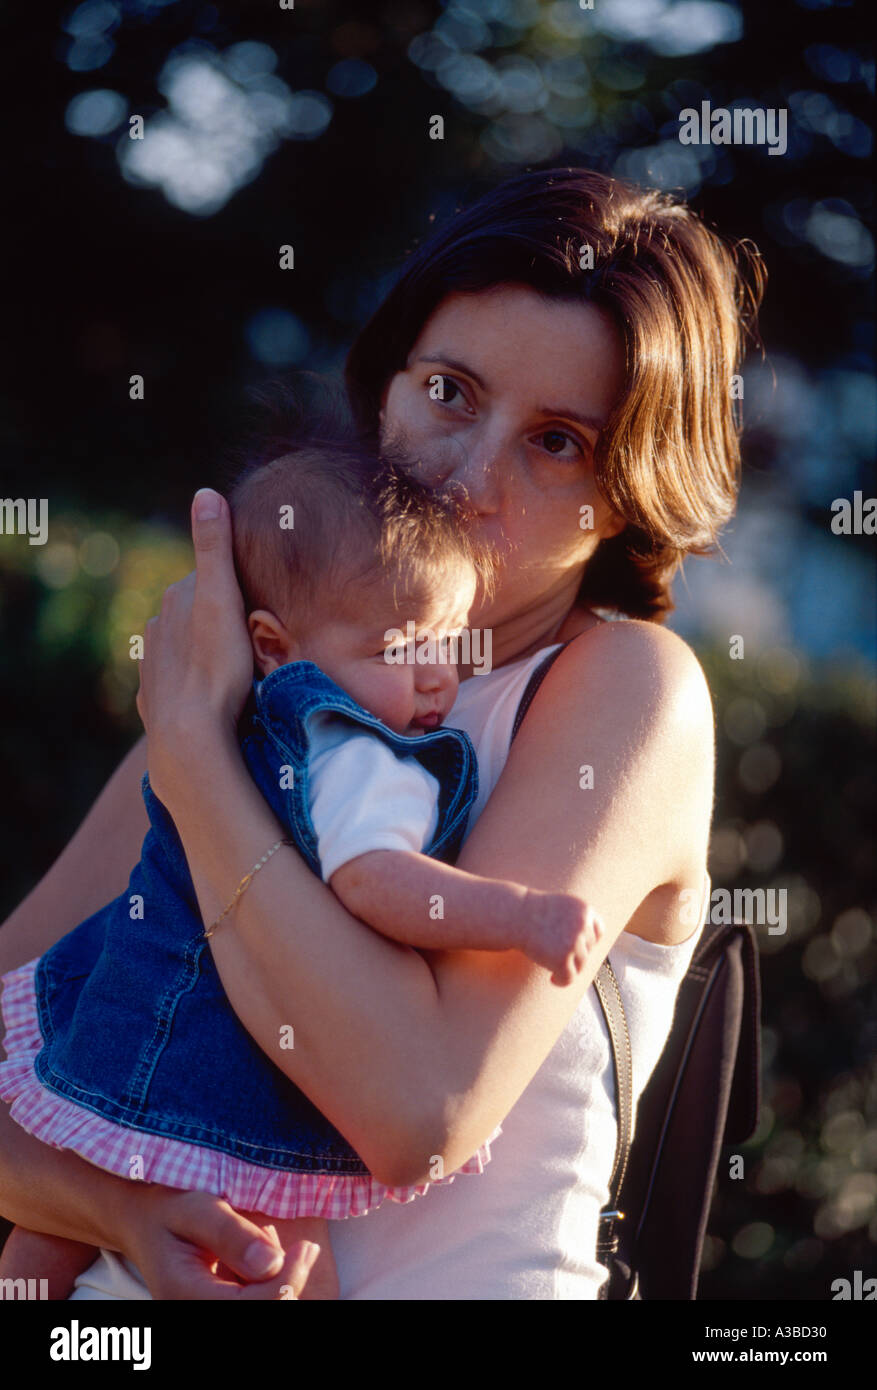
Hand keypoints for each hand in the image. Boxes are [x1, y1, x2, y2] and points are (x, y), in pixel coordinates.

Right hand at [126, 1187, 322, 1300]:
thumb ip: (232, 1234)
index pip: (252, 1306)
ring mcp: (204, 1313)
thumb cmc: (170, 1210)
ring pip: (264, 1306)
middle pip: (264, 1311)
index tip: (306, 1247)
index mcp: (183, 1295)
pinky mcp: (217, 1308)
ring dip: (279, 1282)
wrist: (143, 1223)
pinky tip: (258, 1255)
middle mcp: (194, 1313)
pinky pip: (256, 1301)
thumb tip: (273, 1264)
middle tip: (291, 1242)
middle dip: (287, 1282)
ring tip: (265, 1241)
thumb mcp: (198, 1208)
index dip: (288, 1282)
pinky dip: (269, 1282)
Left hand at [136, 489, 253, 804]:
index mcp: (176, 600)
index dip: (236, 590)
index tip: (260, 606)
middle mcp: (157, 628)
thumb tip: (205, 492)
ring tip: (238, 670)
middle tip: (256, 640)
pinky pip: (180, 683)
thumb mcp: (222, 599)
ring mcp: (154, 665)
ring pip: (185, 648)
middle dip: (220, 621)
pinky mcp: (155, 700)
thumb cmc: (216, 666)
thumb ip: (214, 547)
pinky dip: (194, 684)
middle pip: (196, 614)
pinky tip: (211, 696)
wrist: (190, 734)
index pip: (209, 580)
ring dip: (207, 653)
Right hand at [519, 889, 604, 986]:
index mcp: (585, 909)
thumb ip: (580, 921)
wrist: (514, 915)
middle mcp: (582, 925)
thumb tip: (594, 944)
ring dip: (568, 968)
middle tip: (554, 954)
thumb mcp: (563, 907)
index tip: (572, 945)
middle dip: (574, 955)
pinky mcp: (562, 958)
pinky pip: (570, 977)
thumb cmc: (535, 913)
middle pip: (588, 950)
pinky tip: (552, 979)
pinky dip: (561, 981)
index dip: (586, 941)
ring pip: (580, 965)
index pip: (598, 933)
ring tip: (551, 964)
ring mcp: (573, 942)